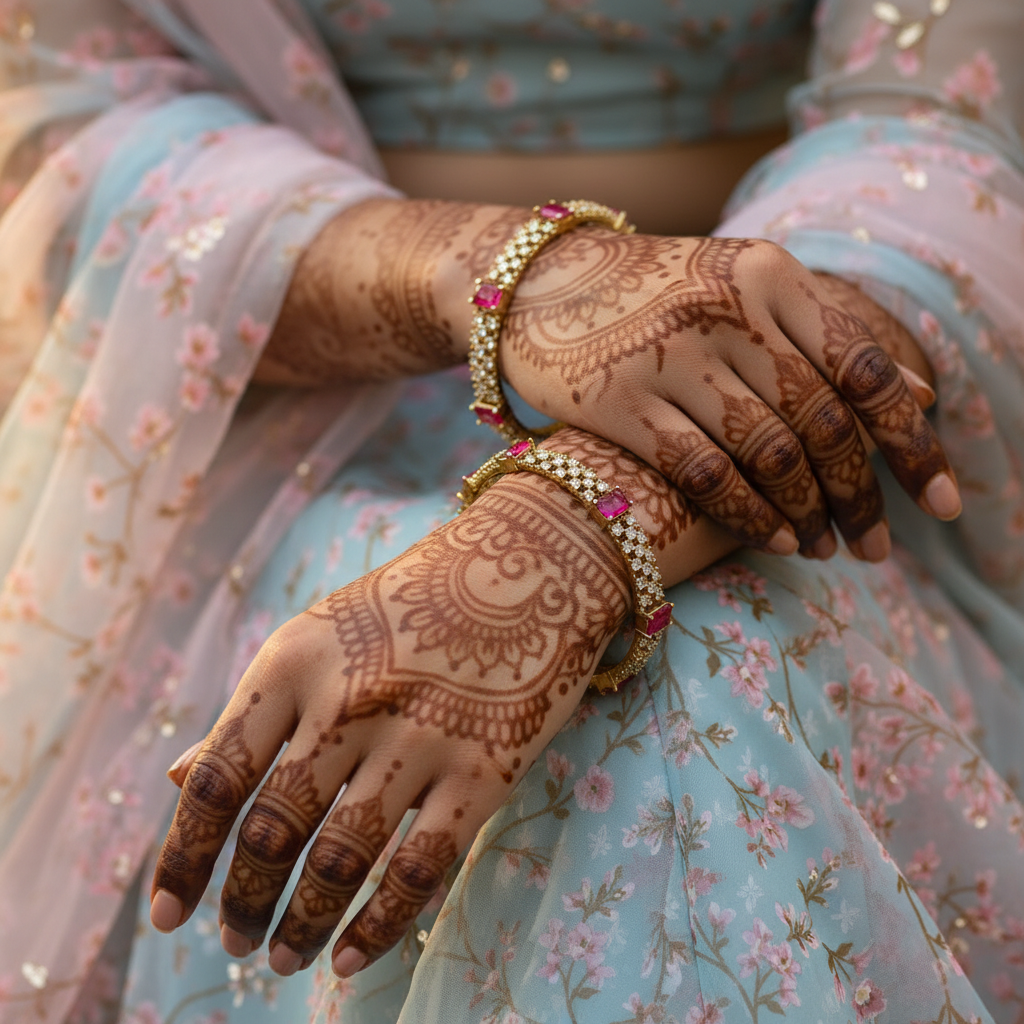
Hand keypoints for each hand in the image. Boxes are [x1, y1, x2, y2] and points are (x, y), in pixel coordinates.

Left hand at [149, 466, 632, 977]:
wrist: (530, 562)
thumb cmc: (414, 599)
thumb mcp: (322, 633)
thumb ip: (259, 708)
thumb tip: (180, 778)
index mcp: (295, 660)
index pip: (220, 778)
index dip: (184, 855)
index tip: (165, 913)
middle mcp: (350, 700)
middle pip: (275, 829)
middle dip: (244, 901)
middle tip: (233, 939)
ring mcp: (420, 736)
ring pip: (342, 860)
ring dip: (301, 924)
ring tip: (281, 956)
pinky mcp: (484, 768)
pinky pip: (420, 868)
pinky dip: (378, 926)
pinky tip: (351, 957)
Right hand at [502, 232, 957, 560]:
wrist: (538, 285)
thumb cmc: (655, 297)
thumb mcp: (741, 288)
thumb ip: (822, 336)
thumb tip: (917, 398)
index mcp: (769, 275)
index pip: (865, 368)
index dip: (913, 442)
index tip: (942, 503)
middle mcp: (726, 310)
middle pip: (823, 421)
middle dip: (863, 496)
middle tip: (879, 548)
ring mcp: (670, 355)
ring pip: (771, 452)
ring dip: (811, 514)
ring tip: (828, 549)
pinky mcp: (619, 400)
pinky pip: (706, 472)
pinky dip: (751, 515)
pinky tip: (776, 542)